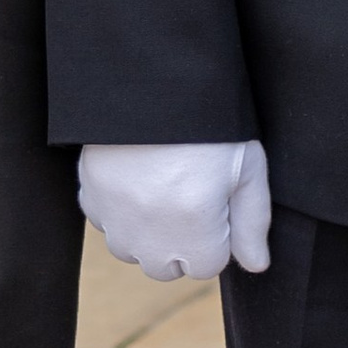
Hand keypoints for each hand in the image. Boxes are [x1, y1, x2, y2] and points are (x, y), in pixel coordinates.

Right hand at [76, 139, 271, 281]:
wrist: (153, 80)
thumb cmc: (209, 123)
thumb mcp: (248, 168)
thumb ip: (252, 223)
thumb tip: (256, 265)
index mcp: (195, 229)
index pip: (206, 267)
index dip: (216, 236)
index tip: (216, 202)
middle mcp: (150, 234)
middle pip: (166, 267)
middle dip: (181, 243)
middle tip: (188, 193)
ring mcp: (115, 218)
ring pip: (131, 250)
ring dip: (146, 232)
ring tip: (160, 187)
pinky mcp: (91, 196)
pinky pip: (105, 222)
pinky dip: (118, 210)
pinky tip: (135, 177)